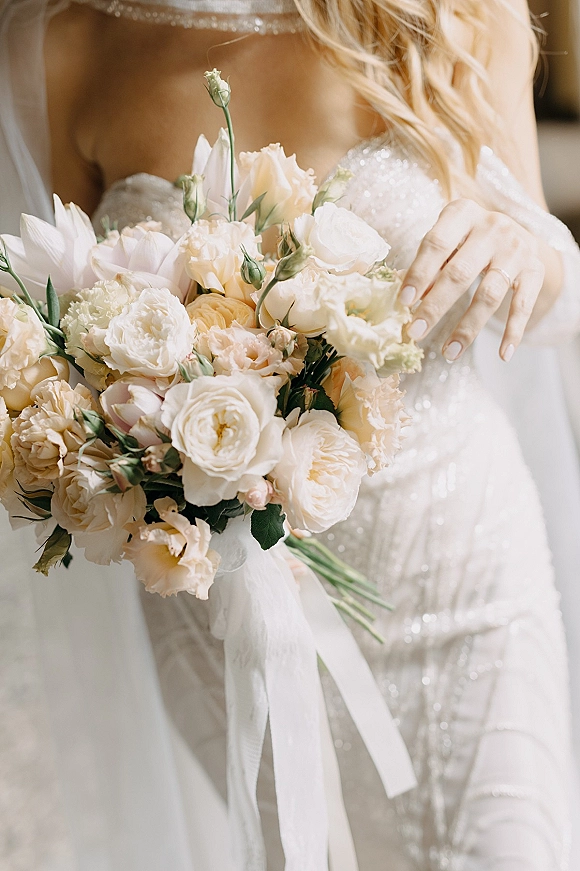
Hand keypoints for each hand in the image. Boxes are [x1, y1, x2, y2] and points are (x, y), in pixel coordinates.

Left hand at [400, 198, 545, 361]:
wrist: (519, 236)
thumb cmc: (468, 242)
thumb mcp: (448, 243)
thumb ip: (428, 266)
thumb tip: (404, 300)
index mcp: (462, 214)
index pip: (436, 244)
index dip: (419, 274)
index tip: (404, 302)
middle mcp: (492, 227)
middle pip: (460, 273)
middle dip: (435, 306)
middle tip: (416, 332)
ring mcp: (517, 248)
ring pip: (489, 294)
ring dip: (467, 327)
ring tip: (449, 352)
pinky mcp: (535, 270)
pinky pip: (523, 305)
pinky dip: (513, 331)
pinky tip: (503, 354)